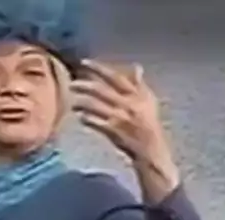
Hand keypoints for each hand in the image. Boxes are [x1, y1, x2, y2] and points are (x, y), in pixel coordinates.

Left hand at [70, 59, 180, 201]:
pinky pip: (98, 123)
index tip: (84, 63)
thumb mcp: (149, 102)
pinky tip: (80, 117)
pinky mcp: (115, 133)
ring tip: (72, 101)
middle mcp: (130, 104)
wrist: (152, 152)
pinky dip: (88, 119)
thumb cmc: (149, 127)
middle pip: (103, 90)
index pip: (116, 77)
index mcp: (138, 95)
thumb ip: (139, 85)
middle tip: (72, 83)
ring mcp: (122, 119)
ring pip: (98, 106)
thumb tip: (136, 67)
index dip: (100, 69)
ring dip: (83, 103)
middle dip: (86, 85)